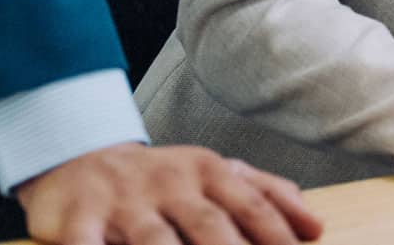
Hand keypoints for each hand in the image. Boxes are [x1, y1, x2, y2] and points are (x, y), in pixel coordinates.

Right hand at [13, 142, 320, 244]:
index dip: (276, 234)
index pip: (252, 205)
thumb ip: (266, 194)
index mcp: (209, 172)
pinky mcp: (78, 220)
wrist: (80, 157)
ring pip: (155, 240)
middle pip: (210, 226)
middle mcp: (170, 185)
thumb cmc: (161, 178)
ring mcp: (124, 202)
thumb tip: (315, 226)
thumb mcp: (215, 174)